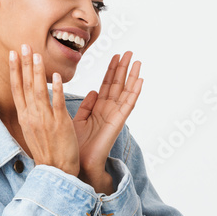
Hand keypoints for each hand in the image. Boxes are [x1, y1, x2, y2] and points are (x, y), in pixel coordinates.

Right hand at [9, 45, 78, 175]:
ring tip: (37, 54)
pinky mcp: (59, 124)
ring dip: (37, 71)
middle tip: (23, 44)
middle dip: (24, 64)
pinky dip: (55, 89)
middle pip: (25, 85)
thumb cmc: (47, 151)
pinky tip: (54, 76)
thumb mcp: (34, 130)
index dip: (14, 70)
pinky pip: (56, 103)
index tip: (13, 54)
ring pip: (38, 91)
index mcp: (25, 117)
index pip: (17, 89)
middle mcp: (31, 116)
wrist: (55, 171)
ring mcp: (44, 119)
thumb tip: (30, 101)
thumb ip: (32, 114)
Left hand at [73, 51, 142, 189]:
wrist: (78, 163)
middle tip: (129, 52)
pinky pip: (128, 104)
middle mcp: (109, 110)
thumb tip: (92, 92)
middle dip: (123, 68)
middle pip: (118, 85)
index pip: (106, 85)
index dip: (111, 70)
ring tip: (138, 61)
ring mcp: (115, 116)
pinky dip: (135, 92)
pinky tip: (140, 80)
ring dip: (132, 76)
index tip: (116, 56)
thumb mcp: (77, 120)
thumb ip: (85, 106)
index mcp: (98, 109)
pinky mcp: (118, 122)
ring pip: (126, 91)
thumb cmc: (76, 145)